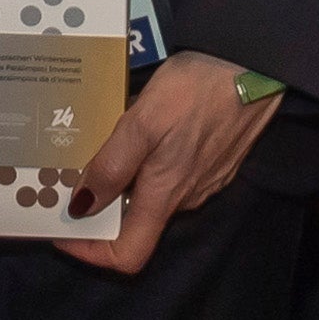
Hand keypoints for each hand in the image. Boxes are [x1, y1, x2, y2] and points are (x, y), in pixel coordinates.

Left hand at [58, 52, 283, 272]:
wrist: (255, 63)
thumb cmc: (196, 90)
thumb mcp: (143, 122)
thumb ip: (112, 166)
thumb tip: (81, 207)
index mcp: (164, 196)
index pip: (126, 256)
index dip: (90, 252)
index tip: (63, 229)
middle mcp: (185, 198)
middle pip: (136, 223)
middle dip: (100, 205)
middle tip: (70, 173)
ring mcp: (203, 180)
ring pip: (153, 195)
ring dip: (124, 179)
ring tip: (100, 145)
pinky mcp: (214, 161)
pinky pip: (171, 174)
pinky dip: (147, 163)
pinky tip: (140, 130)